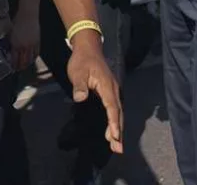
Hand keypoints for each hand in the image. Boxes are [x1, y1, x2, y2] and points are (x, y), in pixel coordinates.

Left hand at [9, 11, 39, 70]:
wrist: (28, 14)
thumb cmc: (17, 21)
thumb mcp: (10, 32)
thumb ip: (10, 42)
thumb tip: (10, 49)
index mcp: (15, 44)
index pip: (14, 59)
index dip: (13, 64)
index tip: (12, 67)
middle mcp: (23, 46)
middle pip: (23, 61)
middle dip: (20, 67)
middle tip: (18, 69)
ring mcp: (31, 45)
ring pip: (30, 58)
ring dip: (27, 64)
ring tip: (25, 66)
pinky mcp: (37, 42)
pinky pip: (36, 53)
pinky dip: (34, 57)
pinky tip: (32, 59)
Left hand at [67, 30, 123, 153]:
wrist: (88, 48)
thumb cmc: (82, 60)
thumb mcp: (77, 72)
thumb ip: (79, 86)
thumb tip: (80, 98)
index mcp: (106, 86)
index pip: (111, 107)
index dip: (113, 122)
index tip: (114, 136)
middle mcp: (113, 90)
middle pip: (118, 113)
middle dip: (118, 132)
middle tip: (118, 149)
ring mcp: (113, 91)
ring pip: (118, 113)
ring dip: (117, 129)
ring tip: (116, 146)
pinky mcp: (110, 92)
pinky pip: (115, 109)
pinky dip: (115, 122)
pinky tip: (112, 132)